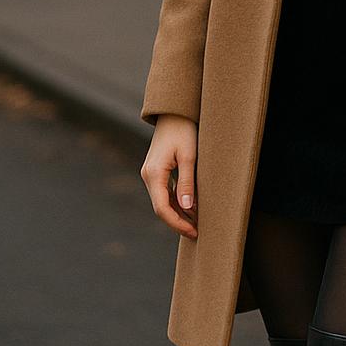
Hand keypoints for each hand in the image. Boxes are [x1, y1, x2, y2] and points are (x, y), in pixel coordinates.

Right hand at [141, 114, 198, 238]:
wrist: (175, 113)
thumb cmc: (184, 131)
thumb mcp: (190, 157)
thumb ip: (187, 183)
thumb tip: (187, 209)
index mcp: (154, 173)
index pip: (162, 208)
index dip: (177, 223)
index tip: (193, 231)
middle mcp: (148, 176)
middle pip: (160, 207)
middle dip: (178, 222)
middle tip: (197, 232)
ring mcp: (150, 174)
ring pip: (162, 201)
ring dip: (178, 214)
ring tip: (196, 223)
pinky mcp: (156, 171)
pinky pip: (164, 193)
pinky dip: (176, 203)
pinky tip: (190, 209)